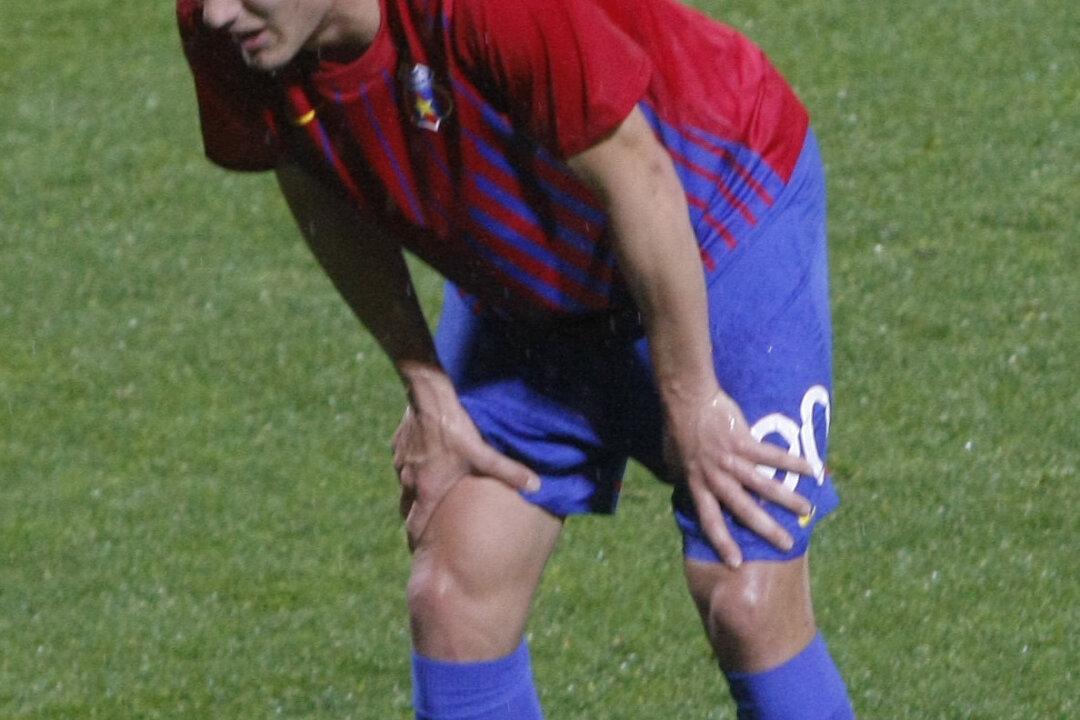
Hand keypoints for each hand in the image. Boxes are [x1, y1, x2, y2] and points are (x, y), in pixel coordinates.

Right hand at [392, 400, 540, 549]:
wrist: (427, 396)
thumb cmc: (455, 428)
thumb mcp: (484, 453)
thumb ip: (509, 472)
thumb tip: (536, 486)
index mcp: (428, 489)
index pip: (415, 525)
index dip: (416, 540)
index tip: (418, 550)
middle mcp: (409, 479)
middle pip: (408, 507)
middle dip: (416, 518)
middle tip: (424, 527)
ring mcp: (401, 459)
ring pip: (405, 482)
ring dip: (415, 489)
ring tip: (428, 490)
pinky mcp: (400, 441)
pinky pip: (404, 459)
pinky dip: (413, 464)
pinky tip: (425, 457)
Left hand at [666, 389, 813, 568]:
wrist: (687, 399)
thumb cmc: (678, 428)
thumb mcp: (673, 460)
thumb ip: (680, 475)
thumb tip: (679, 483)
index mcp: (698, 484)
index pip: (710, 521)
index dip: (723, 543)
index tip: (736, 563)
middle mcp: (715, 477)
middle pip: (743, 509)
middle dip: (765, 530)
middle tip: (786, 546)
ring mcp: (730, 460)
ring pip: (762, 485)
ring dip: (786, 499)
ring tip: (806, 511)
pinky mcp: (744, 441)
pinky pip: (772, 456)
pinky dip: (792, 463)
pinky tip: (811, 470)